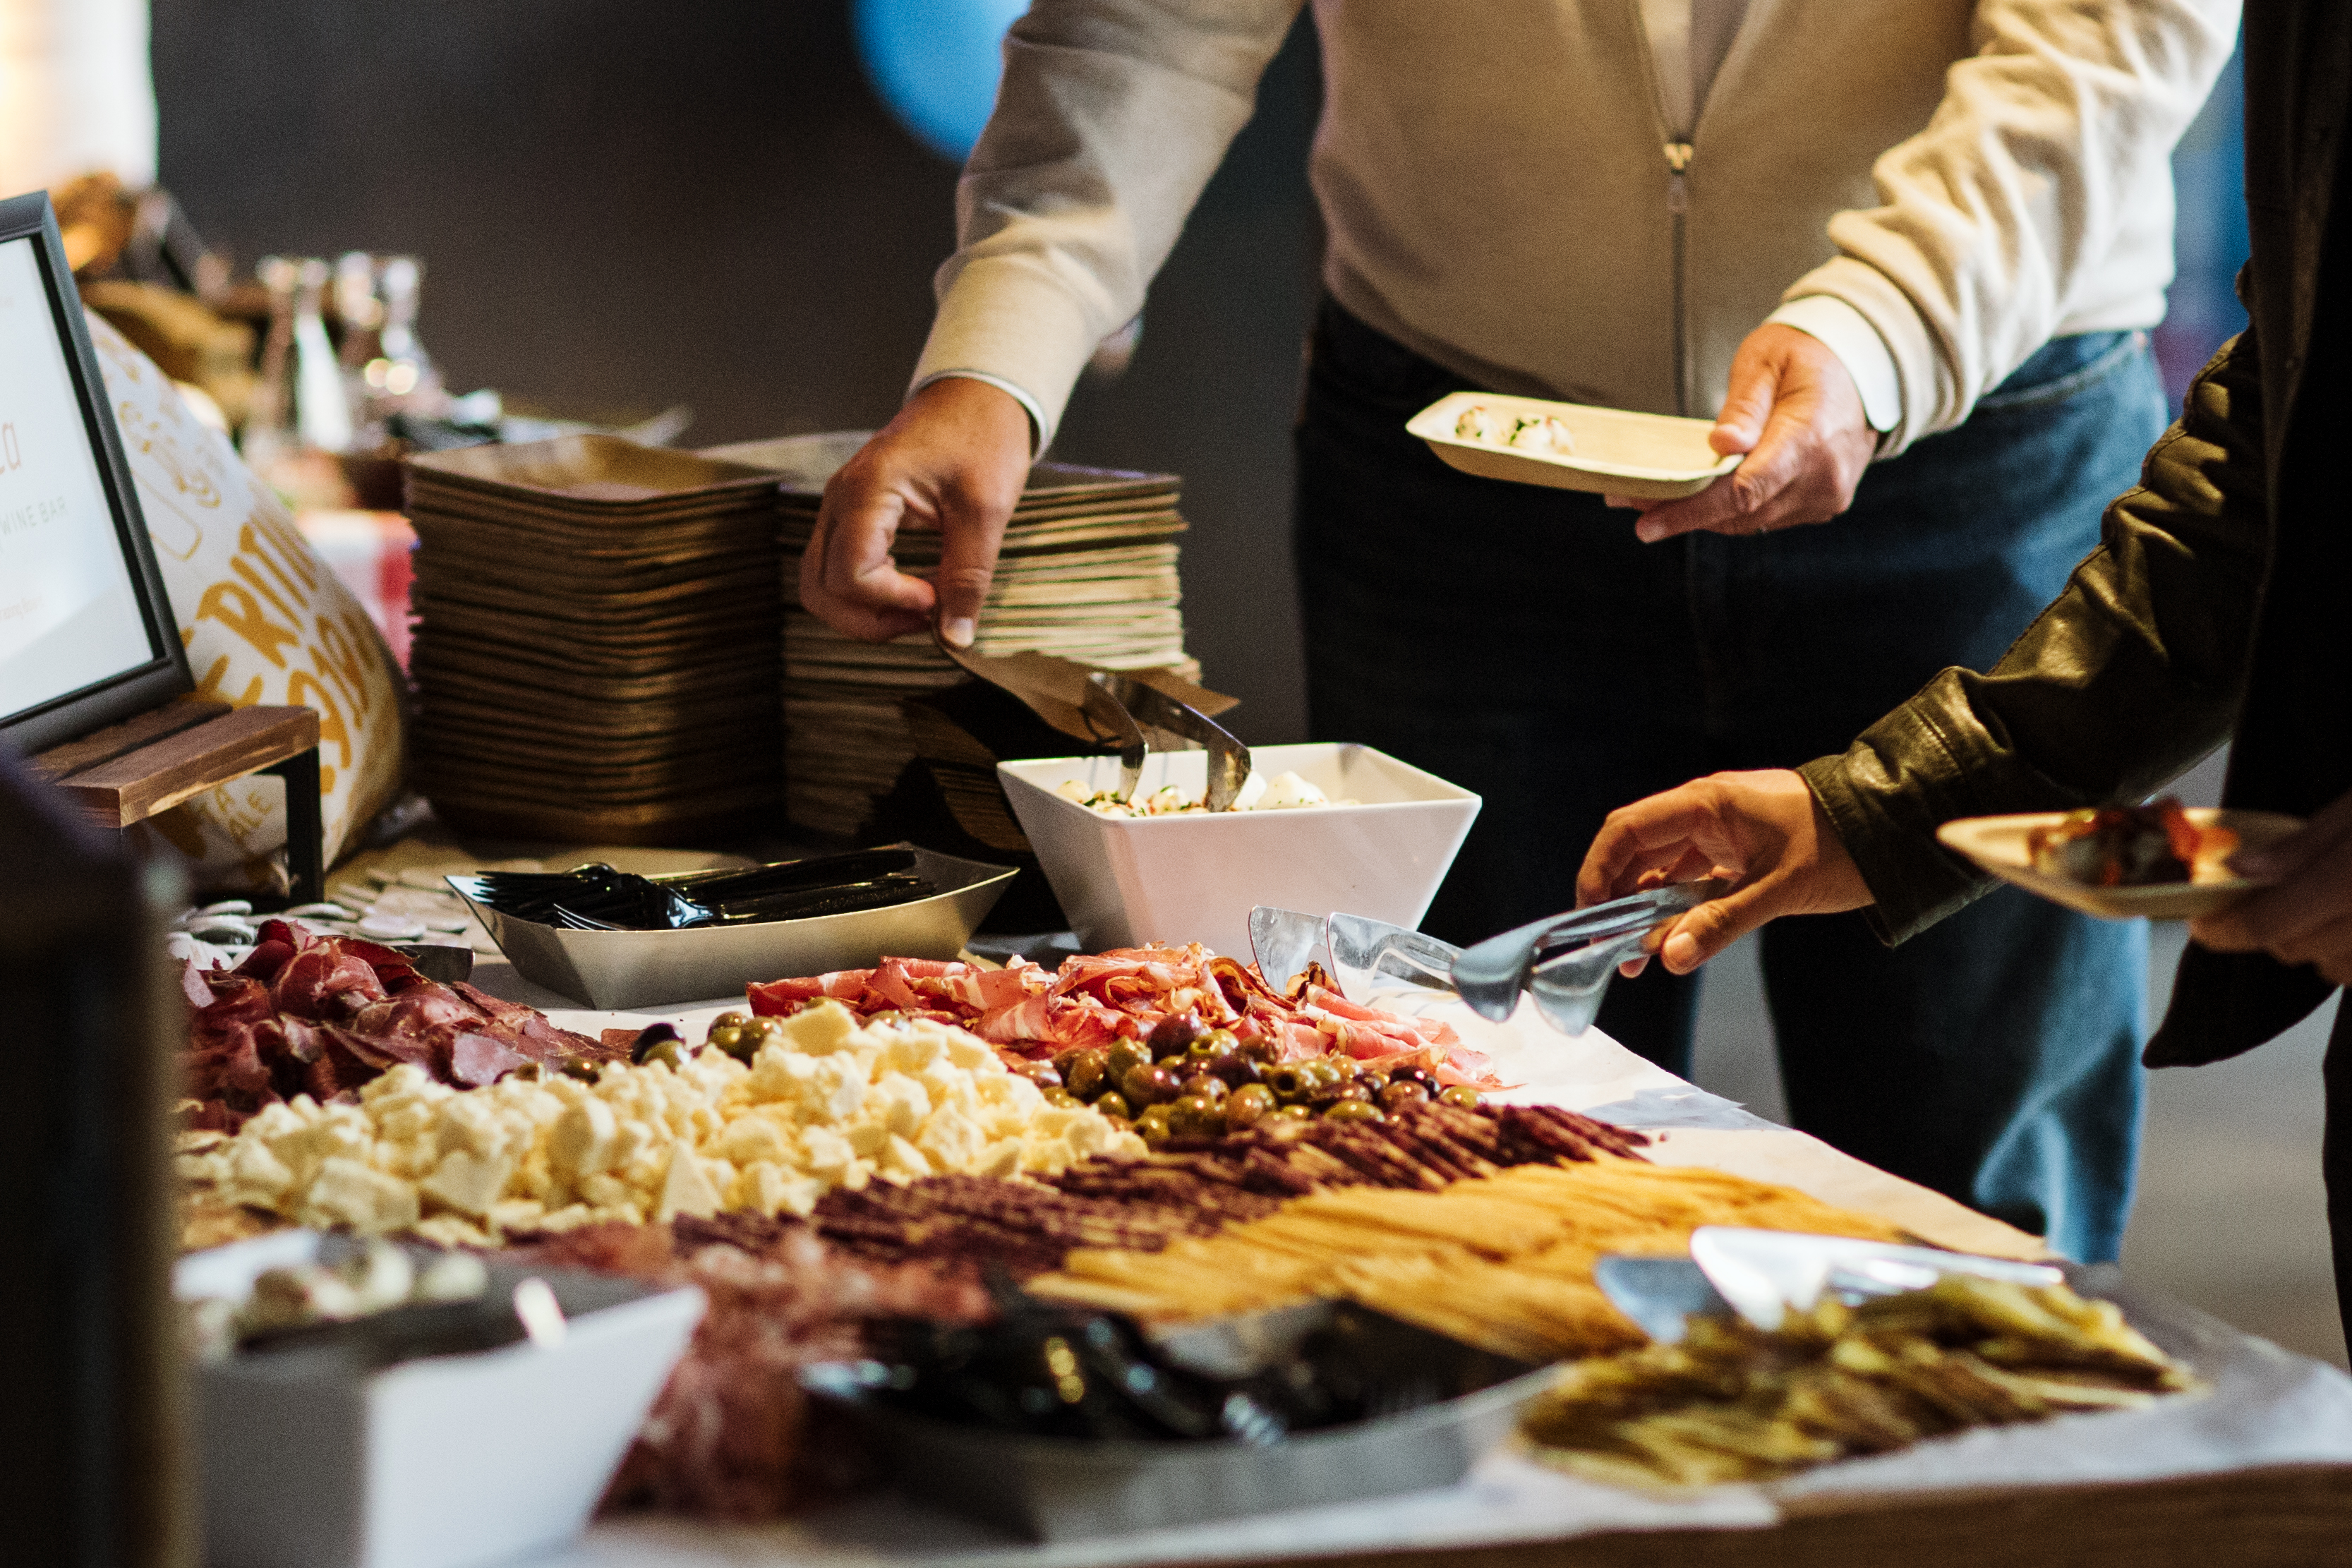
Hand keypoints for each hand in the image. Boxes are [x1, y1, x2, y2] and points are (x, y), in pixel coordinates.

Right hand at [801, 376, 1031, 644]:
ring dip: (865, 612)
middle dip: (870, 619)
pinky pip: (838, 568)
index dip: (891, 601)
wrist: (975, 397)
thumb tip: (955, 637)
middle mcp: (840, 500)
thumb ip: (968, 576)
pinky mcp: (851, 516)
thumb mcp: (986, 510)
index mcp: (867, 490)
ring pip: (820, 584)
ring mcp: (840, 508)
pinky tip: (914, 589)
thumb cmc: (982, 437)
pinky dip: (869, 593)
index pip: (850, 574)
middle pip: (820, 588)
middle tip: (926, 618)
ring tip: (921, 608)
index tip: (936, 600)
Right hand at [1577, 769, 1872, 975]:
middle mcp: (1705, 813)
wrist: (1897, 828)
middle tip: (1610, 949)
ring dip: (1647, 911)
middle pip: (1637, 852)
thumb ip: (1721, 923)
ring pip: (1663, 870)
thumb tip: (1670, 957)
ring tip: (1638, 959)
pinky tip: (1673, 940)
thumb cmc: (1843, 845)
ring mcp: (1721, 832)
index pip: (1626, 831)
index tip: (1588, 916)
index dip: (1597, 871)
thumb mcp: (1780, 889)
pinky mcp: (1739, 852)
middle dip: (1617, 900)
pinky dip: (1678, 909)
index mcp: (1706, 804)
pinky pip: (1692, 880)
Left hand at [1610, 324, 1876, 543]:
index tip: (1646, 521)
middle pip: (1740, 512)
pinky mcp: (1820, 505)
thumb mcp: (1768, 361)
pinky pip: (1765, 517)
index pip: (1745, 489)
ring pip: (1749, 521)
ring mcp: (1825, 496)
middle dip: (1681, 511)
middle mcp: (1824, 477)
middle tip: (1627, 500)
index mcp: (1812, 437)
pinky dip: (1728, 511)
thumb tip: (1721, 446)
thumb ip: (1744, 406)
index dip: (1692, 510)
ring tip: (1649, 502)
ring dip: (1700, 515)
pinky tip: (1694, 499)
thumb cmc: (1809, 356)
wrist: (1865, 369)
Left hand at [2189, 788, 2351, 984]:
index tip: (2201, 924)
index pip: (2265, 925)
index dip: (2222, 929)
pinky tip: (2349, 918)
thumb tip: (2238, 867)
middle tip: (2262, 895)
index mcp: (2346, 884)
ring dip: (2312, 942)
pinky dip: (2347, 951)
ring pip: (2330, 967)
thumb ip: (2299, 846)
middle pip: (2292, 948)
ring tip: (2319, 902)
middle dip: (2268, 925)